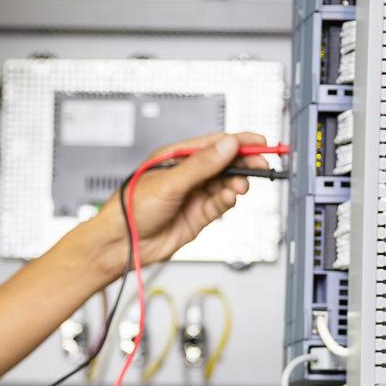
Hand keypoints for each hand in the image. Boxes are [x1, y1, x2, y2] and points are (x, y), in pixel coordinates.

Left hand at [85, 131, 274, 273]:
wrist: (123, 244)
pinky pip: (220, 204)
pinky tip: (230, 197)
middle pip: (224, 164)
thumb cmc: (132, 208)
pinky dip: (228, 200)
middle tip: (262, 165)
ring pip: (225, 184)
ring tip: (241, 186)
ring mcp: (193, 195)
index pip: (214, 144)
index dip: (238, 142)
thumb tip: (227, 145)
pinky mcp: (198, 216)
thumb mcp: (169, 182)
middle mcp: (187, 175)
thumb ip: (202, 165)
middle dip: (244, 163)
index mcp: (177, 157)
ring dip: (236, 183)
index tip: (259, 143)